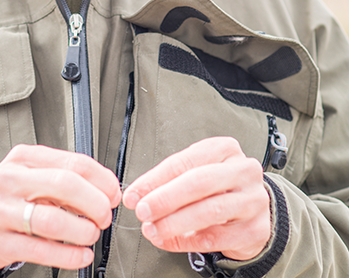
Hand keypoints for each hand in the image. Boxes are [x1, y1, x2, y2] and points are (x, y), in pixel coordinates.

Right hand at [0, 144, 121, 273]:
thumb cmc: (5, 198)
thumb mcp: (27, 175)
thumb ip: (60, 177)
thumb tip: (103, 189)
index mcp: (23, 158)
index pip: (72, 162)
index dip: (101, 179)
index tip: (113, 193)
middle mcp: (10, 179)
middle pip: (65, 185)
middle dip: (95, 203)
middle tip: (105, 216)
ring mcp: (0, 211)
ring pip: (53, 220)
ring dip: (82, 231)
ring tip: (91, 235)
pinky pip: (40, 250)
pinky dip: (68, 255)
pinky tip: (80, 255)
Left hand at [122, 137, 269, 260]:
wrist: (253, 210)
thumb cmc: (218, 186)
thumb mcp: (196, 172)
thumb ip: (168, 181)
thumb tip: (137, 195)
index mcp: (224, 148)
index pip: (184, 161)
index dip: (155, 179)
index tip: (133, 194)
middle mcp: (243, 170)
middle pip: (199, 182)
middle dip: (165, 198)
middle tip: (142, 211)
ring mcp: (253, 200)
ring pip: (209, 210)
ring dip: (174, 223)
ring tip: (152, 229)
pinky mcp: (256, 229)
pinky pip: (217, 237)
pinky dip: (188, 241)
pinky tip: (169, 241)